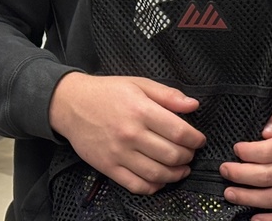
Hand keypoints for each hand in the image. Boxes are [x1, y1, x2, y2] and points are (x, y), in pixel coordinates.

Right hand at [49, 72, 205, 193]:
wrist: (71, 105)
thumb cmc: (107, 92)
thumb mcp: (140, 84)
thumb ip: (168, 95)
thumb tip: (193, 105)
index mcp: (142, 111)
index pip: (179, 132)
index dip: (195, 139)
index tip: (199, 140)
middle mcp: (131, 134)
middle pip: (171, 155)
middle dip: (188, 157)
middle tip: (191, 153)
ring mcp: (119, 153)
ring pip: (156, 173)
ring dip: (175, 175)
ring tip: (181, 169)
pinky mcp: (108, 167)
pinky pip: (135, 185)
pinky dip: (153, 187)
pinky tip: (160, 181)